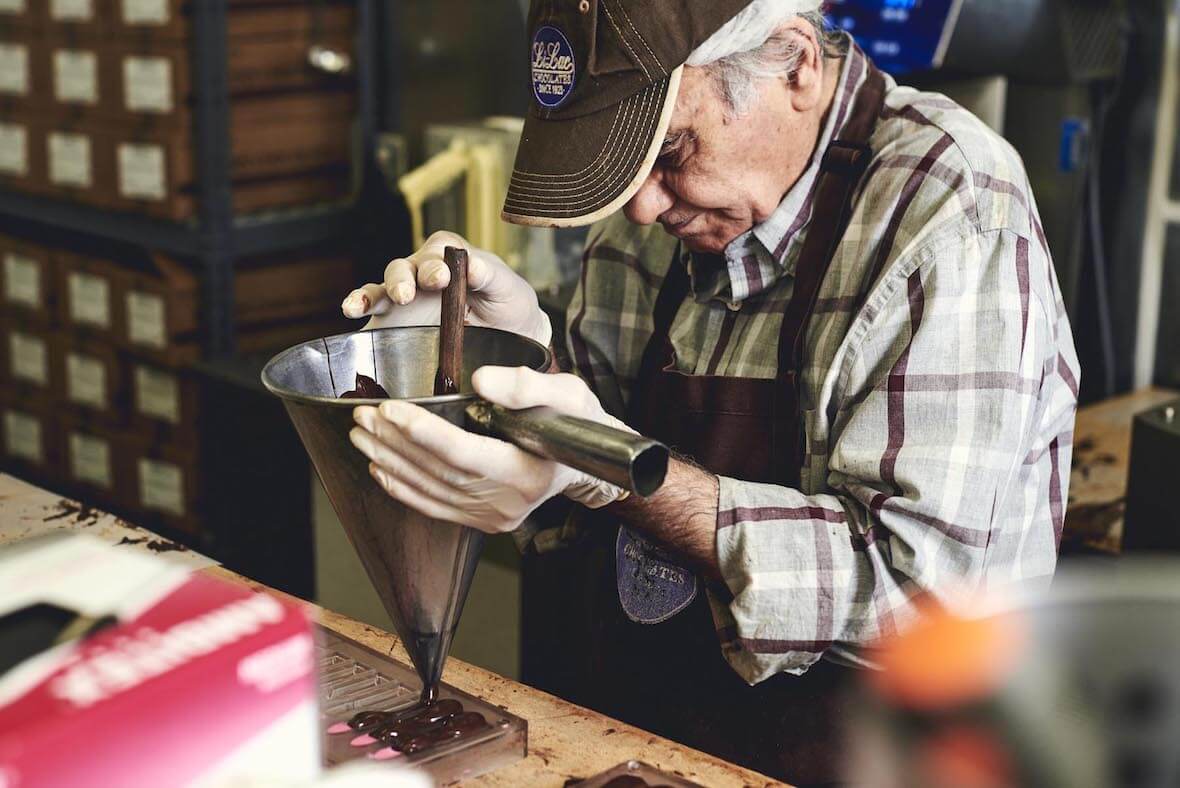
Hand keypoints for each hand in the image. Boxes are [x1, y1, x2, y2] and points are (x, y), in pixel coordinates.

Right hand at [341, 230, 551, 346]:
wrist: (508, 335)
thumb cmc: (507, 303)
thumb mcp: (508, 289)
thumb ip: (492, 276)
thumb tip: (475, 266)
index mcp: (450, 256)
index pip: (437, 252)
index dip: (435, 264)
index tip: (441, 279)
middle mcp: (422, 271)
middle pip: (404, 268)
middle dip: (402, 280)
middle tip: (407, 295)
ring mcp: (406, 296)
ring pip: (383, 288)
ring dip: (373, 294)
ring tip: (365, 305)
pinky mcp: (394, 320)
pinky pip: (373, 310)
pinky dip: (358, 305)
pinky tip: (350, 309)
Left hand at [348, 366, 628, 533]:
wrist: (590, 461)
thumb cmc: (578, 422)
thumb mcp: (567, 393)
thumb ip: (527, 386)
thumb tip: (481, 380)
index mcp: (529, 473)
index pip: (464, 453)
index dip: (423, 432)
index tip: (390, 409)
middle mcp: (509, 503)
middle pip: (439, 472)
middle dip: (396, 443)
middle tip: (363, 415)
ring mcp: (495, 516)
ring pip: (431, 491)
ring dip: (391, 463)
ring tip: (362, 435)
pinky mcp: (486, 520)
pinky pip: (435, 507)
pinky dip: (404, 489)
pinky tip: (381, 468)